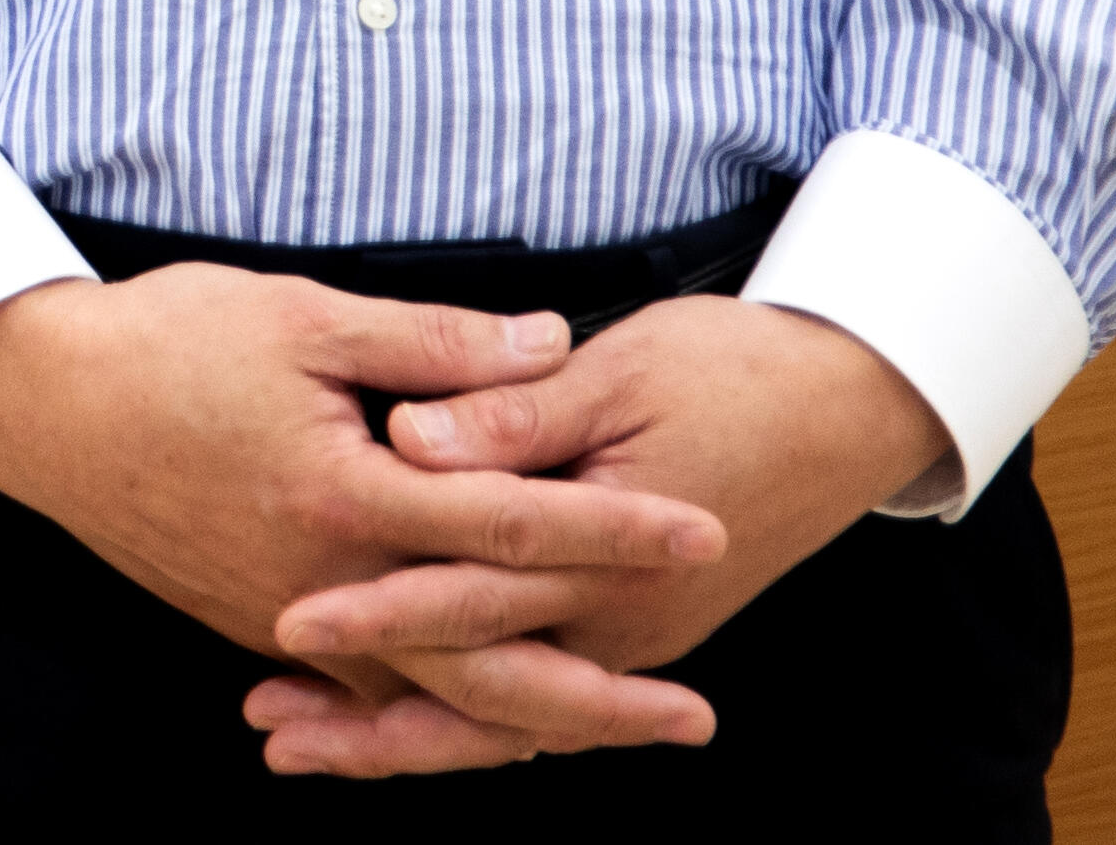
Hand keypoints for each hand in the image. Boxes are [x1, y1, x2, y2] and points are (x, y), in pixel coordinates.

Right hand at [0, 270, 731, 767]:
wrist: (44, 403)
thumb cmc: (167, 342)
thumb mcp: (301, 315)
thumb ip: (433, 345)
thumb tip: (552, 342)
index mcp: (344, 493)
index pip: (508, 521)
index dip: (612, 525)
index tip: (700, 529)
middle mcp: (323, 581)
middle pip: (486, 668)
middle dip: (598, 697)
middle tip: (691, 715)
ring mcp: (286, 618)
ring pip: (429, 700)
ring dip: (530, 721)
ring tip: (613, 729)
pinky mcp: (258, 628)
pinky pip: (368, 694)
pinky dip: (437, 715)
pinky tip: (489, 719)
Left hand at [240, 296, 952, 779]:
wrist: (849, 405)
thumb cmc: (732, 372)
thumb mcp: (620, 373)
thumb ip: (515, 415)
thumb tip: (412, 438)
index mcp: (612, 558)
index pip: (475, 598)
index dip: (380, 616)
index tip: (289, 626)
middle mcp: (624, 620)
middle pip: (483, 694)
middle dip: (372, 719)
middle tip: (267, 730)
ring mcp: (634, 635)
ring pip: (508, 715)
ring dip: (407, 734)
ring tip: (299, 743)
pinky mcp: (634, 629)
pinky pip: (539, 697)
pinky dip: (465, 717)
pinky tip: (394, 716)